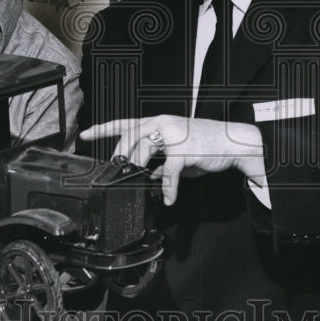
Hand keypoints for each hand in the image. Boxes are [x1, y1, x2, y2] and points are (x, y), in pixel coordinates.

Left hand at [79, 115, 265, 205]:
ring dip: (137, 168)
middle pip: (130, 138)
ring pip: (143, 151)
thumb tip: (148, 177)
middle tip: (118, 169)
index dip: (103, 128)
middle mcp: (162, 124)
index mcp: (159, 122)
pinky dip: (168, 187)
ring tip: (136, 180)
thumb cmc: (206, 145)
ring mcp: (172, 135)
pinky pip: (169, 172)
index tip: (85, 134)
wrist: (234, 142)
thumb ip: (161, 163)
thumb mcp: (179, 153)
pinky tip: (169, 198)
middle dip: (121, 155)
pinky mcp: (184, 149)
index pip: (126, 123)